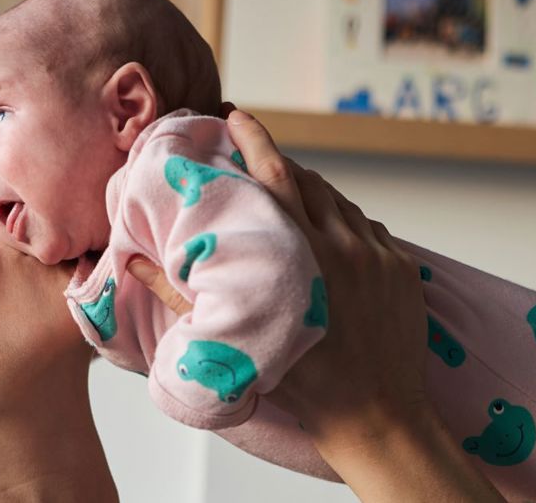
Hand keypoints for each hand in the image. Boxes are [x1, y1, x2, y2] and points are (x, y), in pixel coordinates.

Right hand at [128, 107, 503, 500]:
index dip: (253, 140)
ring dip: (312, 193)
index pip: (274, 176)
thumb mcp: (237, 337)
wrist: (376, 417)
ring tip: (288, 198)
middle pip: (306, 181)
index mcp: (297, 255)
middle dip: (278, 160)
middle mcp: (340, 245)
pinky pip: (368, 229)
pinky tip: (328, 236)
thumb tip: (133, 261)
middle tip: (252, 150)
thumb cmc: (303, 385)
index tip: (235, 117)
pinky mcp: (401, 267)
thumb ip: (182, 293)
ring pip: (339, 203)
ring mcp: (376, 254)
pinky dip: (345, 224)